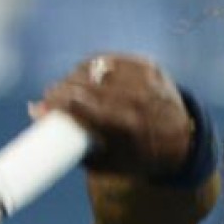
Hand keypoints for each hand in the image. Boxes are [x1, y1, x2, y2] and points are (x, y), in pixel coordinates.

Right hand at [36, 55, 192, 180]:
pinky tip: (87, 74)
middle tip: (51, 95)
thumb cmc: (140, 157)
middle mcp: (135, 100)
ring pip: (97, 67)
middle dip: (61, 88)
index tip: (40, 106)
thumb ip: (74, 148)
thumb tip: (39, 119)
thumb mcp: (109, 164)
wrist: (184, 141)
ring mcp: (144, 80)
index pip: (79, 104)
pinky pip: (112, 60)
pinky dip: (96, 66)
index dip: (55, 102)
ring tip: (68, 85)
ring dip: (76, 75)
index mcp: (125, 126)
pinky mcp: (149, 67)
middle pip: (84, 84)